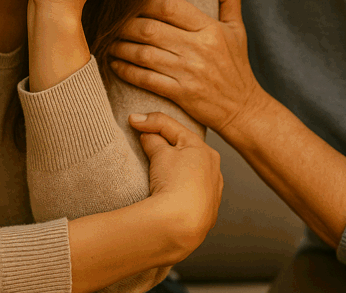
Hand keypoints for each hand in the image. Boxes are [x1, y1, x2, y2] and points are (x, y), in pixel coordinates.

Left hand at [109, 0, 268, 138]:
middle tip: (111, 20)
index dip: (146, 1)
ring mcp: (189, 72)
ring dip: (121, 47)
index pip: (171, 7)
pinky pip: (146, 79)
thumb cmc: (237, 65)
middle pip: (151, 30)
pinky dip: (127, 71)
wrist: (243, 108)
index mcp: (210, 29)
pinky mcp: (181, 94)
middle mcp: (199, 49)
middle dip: (125, 24)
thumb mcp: (237, 30)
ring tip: (109, 41)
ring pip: (144, 54)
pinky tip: (115, 64)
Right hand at [129, 111, 221, 256]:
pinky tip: (168, 194)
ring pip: (189, 174)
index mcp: (205, 150)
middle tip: (143, 143)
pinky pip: (190, 194)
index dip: (150, 121)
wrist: (181, 225)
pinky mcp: (206, 213)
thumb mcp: (160, 154)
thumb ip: (154, 140)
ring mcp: (212, 193)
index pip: (174, 128)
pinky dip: (178, 189)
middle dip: (165, 145)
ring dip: (174, 169)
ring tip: (155, 173)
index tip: (132, 120)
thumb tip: (149, 135)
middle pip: (184, 151)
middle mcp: (213, 169)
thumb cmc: (174, 184)